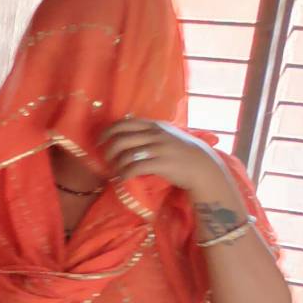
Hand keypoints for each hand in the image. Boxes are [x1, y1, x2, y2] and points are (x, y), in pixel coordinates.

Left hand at [101, 117, 230, 197]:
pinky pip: (135, 168)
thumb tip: (126, 133)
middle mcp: (156, 134)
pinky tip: (123, 179)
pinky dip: (124, 174)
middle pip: (121, 139)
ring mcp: (159, 149)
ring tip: (116, 171)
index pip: (125, 123)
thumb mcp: (167, 134)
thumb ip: (150, 132)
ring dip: (116, 165)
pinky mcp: (161, 164)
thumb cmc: (183, 151)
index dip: (108, 131)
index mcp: (155, 125)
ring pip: (126, 154)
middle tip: (106, 160)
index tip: (100, 141)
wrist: (203, 166)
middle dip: (108, 151)